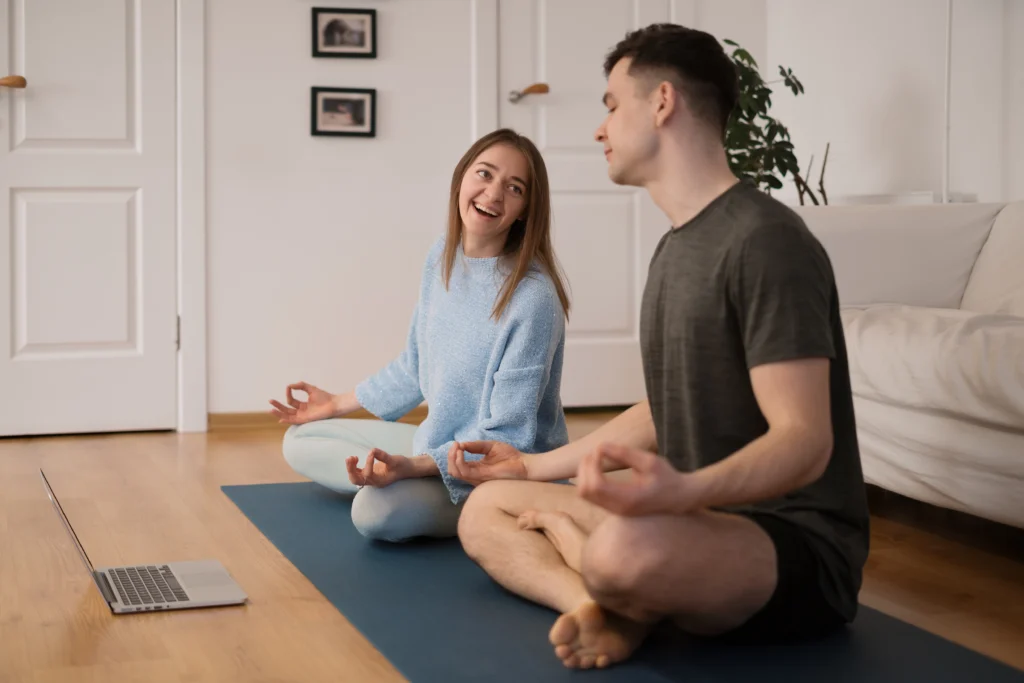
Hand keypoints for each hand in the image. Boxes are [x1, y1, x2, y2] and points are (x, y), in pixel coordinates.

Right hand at [269, 381, 335, 424]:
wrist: (333, 404)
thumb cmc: (325, 397)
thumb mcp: (310, 388)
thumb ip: (300, 385)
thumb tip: (289, 385)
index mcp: (303, 405)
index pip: (291, 401)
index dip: (288, 394)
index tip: (288, 387)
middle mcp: (302, 412)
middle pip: (286, 410)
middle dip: (278, 406)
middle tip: (270, 401)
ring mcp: (303, 416)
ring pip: (288, 416)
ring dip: (279, 413)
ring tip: (270, 410)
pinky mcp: (306, 420)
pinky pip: (294, 421)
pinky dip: (287, 420)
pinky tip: (280, 418)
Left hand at [346, 448, 415, 487]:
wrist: (406, 468)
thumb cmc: (402, 465)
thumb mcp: (395, 460)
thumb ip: (384, 456)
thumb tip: (372, 450)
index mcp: (380, 481)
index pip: (369, 474)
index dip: (368, 463)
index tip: (372, 452)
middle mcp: (373, 482)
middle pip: (356, 480)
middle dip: (351, 470)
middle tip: (350, 458)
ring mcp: (370, 479)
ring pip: (355, 477)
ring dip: (351, 468)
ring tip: (351, 457)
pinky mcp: (369, 474)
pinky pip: (358, 473)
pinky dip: (354, 467)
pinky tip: (354, 458)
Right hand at [447, 441, 526, 484]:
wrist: (524, 464)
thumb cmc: (510, 456)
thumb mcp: (490, 446)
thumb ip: (475, 446)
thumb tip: (461, 444)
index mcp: (476, 468)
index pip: (457, 465)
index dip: (453, 454)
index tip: (456, 443)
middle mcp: (474, 475)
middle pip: (452, 470)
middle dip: (450, 456)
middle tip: (455, 445)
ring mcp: (477, 478)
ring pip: (456, 472)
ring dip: (453, 458)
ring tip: (457, 448)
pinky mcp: (482, 477)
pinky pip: (465, 472)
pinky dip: (460, 462)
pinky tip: (461, 452)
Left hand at [576, 443, 695, 515]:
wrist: (679, 498)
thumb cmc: (667, 478)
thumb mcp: (650, 462)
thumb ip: (625, 454)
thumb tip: (600, 447)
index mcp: (628, 499)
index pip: (596, 485)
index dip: (591, 466)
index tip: (600, 450)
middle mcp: (618, 508)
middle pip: (585, 491)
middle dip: (584, 469)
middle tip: (595, 452)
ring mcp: (615, 511)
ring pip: (585, 494)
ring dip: (584, 474)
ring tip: (595, 458)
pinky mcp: (614, 509)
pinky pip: (591, 496)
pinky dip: (589, 480)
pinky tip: (598, 467)